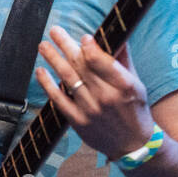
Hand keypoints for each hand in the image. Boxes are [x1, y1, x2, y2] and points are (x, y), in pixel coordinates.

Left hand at [36, 26, 155, 159]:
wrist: (132, 145)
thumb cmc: (135, 110)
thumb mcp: (136, 84)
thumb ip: (123, 60)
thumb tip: (117, 35)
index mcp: (124, 85)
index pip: (101, 61)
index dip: (89, 47)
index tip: (82, 37)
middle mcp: (106, 97)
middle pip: (81, 66)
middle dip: (66, 45)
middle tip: (55, 30)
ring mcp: (90, 110)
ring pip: (67, 78)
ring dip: (53, 59)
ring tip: (43, 45)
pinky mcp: (78, 121)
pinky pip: (59, 99)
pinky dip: (48, 84)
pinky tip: (41, 71)